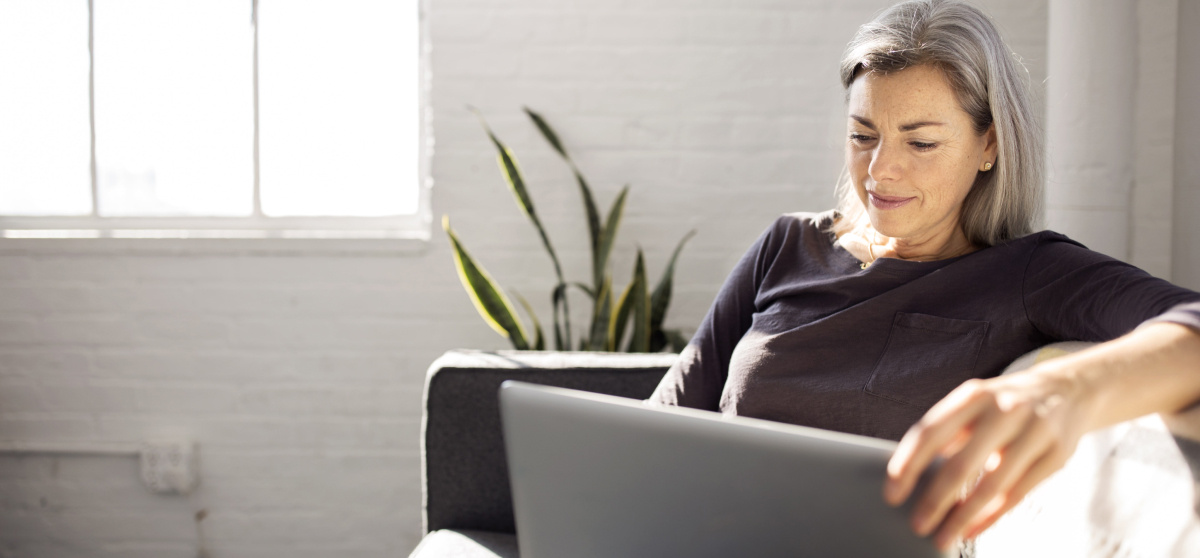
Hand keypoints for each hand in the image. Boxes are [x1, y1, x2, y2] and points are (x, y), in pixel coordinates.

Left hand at [881, 363, 1096, 550]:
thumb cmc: (1005, 403)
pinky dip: (992, 516)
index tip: (892, 495)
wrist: (1069, 388)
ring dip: (963, 517)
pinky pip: (1018, 493)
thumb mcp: (974, 404)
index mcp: (973, 395)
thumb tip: (911, 473)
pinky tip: (972, 530)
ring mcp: (1034, 431)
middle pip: (961, 464)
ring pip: (992, 485)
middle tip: (917, 525)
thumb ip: (947, 432)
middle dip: (935, 501)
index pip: (930, 432)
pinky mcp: (1057, 455)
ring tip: (943, 538)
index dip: (907, 465)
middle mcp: (1003, 410)